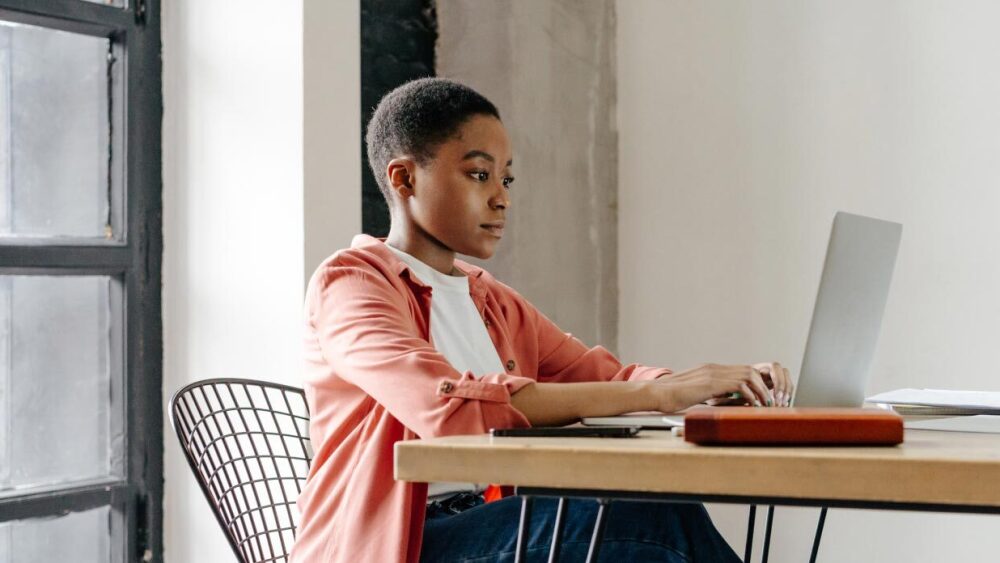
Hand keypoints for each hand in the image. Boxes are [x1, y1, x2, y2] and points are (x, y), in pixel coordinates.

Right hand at [651, 362, 791, 411]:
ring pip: (749, 375)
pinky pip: (740, 385)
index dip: (757, 383)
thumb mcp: (696, 393)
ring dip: (761, 391)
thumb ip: (711, 394)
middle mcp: (715, 369)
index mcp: (712, 370)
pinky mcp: (712, 382)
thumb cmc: (672, 397)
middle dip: (764, 386)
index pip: (742, 371)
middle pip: (751, 370)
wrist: (657, 393)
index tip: (764, 397)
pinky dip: (751, 396)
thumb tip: (726, 402)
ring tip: (765, 405)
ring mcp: (713, 373)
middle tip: (770, 401)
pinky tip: (752, 406)